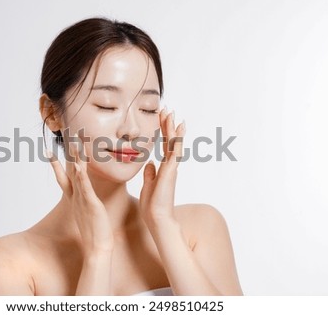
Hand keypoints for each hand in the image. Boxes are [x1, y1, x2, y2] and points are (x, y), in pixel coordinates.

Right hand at [46, 135, 113, 254]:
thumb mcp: (86, 213)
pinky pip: (84, 188)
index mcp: (75, 197)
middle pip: (69, 170)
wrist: (96, 247)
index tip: (48, 151)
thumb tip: (83, 199)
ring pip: (77, 175)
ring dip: (75, 158)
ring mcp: (81, 199)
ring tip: (74, 142)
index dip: (56, 164)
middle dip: (69, 152)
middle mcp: (75, 196)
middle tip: (66, 135)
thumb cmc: (93, 231)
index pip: (64, 177)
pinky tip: (79, 166)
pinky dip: (81, 177)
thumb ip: (84, 203)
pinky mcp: (90, 204)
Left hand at [139, 109, 185, 226]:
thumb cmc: (153, 205)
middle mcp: (169, 166)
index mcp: (163, 168)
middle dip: (168, 125)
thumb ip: (150, 173)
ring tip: (173, 114)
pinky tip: (179, 128)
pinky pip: (175, 152)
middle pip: (170, 141)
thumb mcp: (148, 185)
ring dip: (173, 128)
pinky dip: (177, 139)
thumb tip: (149, 163)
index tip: (162, 118)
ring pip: (174, 144)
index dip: (163, 132)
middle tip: (167, 110)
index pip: (164, 146)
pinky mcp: (171, 171)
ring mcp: (171, 168)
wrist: (156, 218)